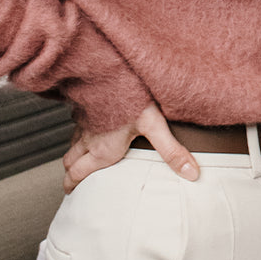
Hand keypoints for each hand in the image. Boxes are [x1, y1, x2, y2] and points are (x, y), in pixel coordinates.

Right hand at [63, 101, 197, 192]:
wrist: (112, 67)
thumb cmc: (132, 96)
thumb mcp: (155, 125)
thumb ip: (172, 151)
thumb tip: (191, 173)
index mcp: (102, 149)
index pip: (78, 173)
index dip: (71, 185)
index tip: (69, 192)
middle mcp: (88, 137)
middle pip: (71, 160)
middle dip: (71, 172)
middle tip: (72, 180)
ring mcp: (84, 120)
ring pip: (72, 142)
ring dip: (74, 152)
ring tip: (80, 158)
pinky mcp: (85, 104)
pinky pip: (77, 123)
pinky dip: (79, 131)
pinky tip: (89, 125)